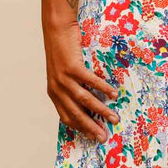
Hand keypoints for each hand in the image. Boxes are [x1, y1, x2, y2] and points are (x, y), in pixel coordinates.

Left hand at [44, 20, 118, 142]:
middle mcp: (57, 88)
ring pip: (84, 100)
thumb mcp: (62, 74)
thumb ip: (71, 88)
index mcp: (54, 93)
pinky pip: (90, 81)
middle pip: (76, 113)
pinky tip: (113, 94)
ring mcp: (63, 78)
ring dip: (100, 111)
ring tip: (114, 118)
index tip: (93, 136)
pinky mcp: (72, 67)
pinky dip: (103, 89)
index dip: (80, 128)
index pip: (66, 117)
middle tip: (104, 137)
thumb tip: (88, 103)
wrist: (56, 30)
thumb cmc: (62, 51)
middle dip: (91, 127)